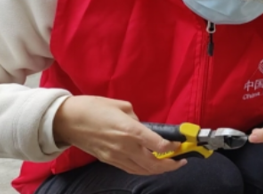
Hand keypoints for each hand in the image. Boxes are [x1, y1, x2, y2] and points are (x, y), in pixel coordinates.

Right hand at [53, 95, 185, 174]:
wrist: (67, 121)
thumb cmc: (93, 108)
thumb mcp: (120, 105)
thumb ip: (136, 118)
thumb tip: (144, 127)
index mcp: (130, 130)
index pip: (158, 145)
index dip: (173, 147)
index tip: (180, 144)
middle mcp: (125, 146)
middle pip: (153, 164)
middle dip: (171, 165)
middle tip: (182, 160)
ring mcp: (116, 156)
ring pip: (143, 170)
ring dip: (159, 170)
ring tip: (170, 165)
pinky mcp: (109, 161)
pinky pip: (131, 170)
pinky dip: (144, 170)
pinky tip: (151, 166)